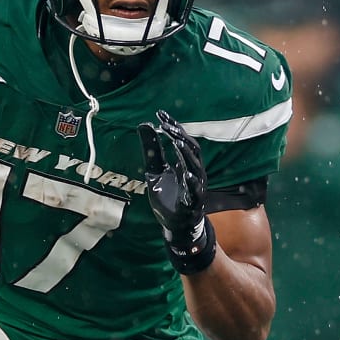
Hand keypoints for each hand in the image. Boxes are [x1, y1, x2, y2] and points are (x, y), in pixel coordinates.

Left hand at [138, 110, 216, 273]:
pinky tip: (186, 174)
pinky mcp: (193, 203)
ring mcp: (196, 187)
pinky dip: (192, 182)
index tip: (160, 114)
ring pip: (195, 167)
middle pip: (191, 149)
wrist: (176, 225)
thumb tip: (143, 124)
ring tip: (176, 141)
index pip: (181, 139)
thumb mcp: (154, 170)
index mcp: (186, 162)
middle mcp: (194, 171)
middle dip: (179, 136)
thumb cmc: (168, 196)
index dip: (172, 126)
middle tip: (166, 125)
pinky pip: (195, 191)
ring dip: (186, 154)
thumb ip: (151, 150)